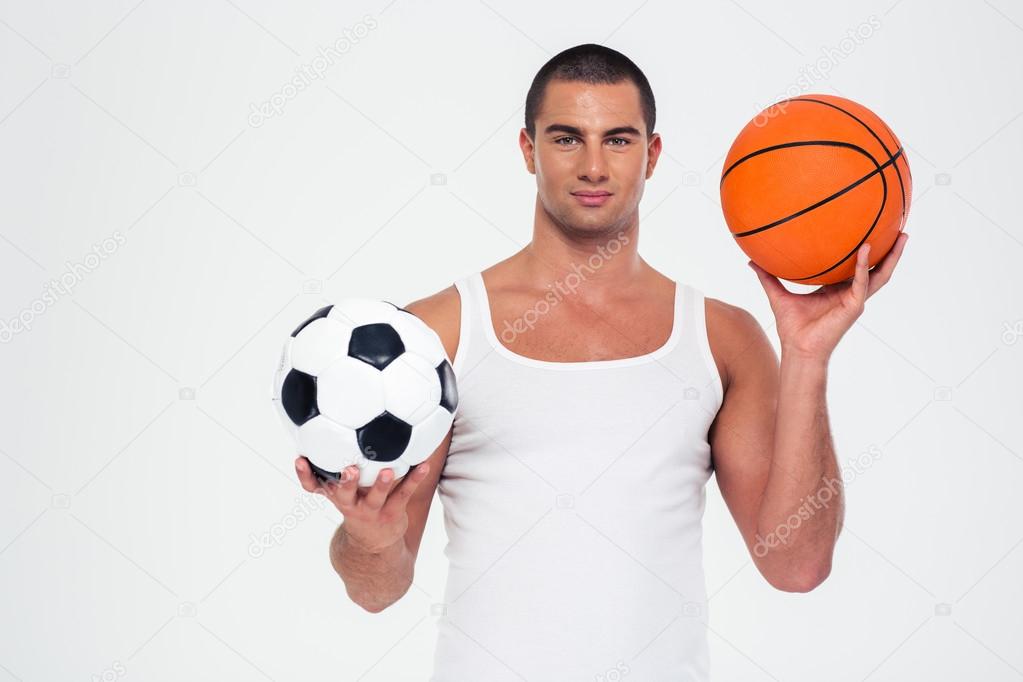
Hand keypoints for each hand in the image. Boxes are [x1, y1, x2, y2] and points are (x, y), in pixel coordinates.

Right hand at [294, 456, 430, 552]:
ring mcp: (372, 510)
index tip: (300, 459)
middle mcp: (350, 503)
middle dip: (346, 481)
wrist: (373, 544)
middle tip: (349, 469)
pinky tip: (424, 465)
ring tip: (388, 471)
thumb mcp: (339, 492)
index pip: (313, 486)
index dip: (304, 474)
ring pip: (376, 497)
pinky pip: (404, 494)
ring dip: (382, 484)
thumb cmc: (355, 505)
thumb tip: (326, 430)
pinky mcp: (392, 512)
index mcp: (335, 495)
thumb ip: (332, 469)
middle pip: (344, 494)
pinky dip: (415, 478)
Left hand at [748, 232, 909, 360]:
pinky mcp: (854, 307)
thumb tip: (751, 260)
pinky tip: (866, 250)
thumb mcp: (778, 295)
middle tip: (898, 229)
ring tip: (901, 237)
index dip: (863, 252)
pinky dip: (865, 267)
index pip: (854, 267)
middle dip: (889, 251)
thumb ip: (767, 277)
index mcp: (836, 290)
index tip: (869, 231)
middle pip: (876, 269)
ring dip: (892, 257)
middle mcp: (849, 293)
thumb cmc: (791, 327)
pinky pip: (862, 283)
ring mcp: (855, 300)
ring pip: (880, 275)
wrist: (797, 349)